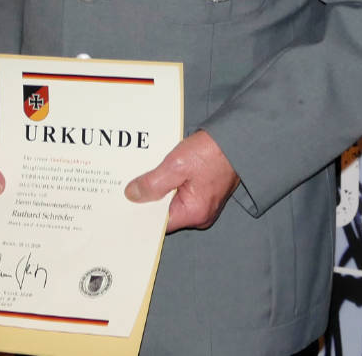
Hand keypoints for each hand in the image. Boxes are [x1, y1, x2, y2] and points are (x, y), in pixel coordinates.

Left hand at [124, 130, 238, 232]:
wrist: (238, 138)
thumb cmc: (212, 152)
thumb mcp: (176, 165)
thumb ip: (153, 183)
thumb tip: (132, 195)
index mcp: (194, 214)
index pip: (158, 224)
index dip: (140, 214)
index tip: (123, 205)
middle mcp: (200, 215)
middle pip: (164, 214)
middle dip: (149, 199)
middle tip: (128, 187)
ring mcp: (204, 205)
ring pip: (172, 202)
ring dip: (160, 190)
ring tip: (143, 177)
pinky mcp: (205, 194)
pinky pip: (182, 194)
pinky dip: (171, 185)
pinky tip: (161, 173)